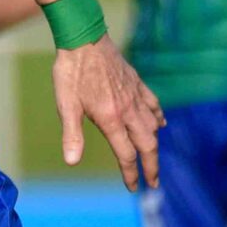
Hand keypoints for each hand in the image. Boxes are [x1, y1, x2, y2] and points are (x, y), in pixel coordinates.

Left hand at [51, 36, 162, 189]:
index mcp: (110, 119)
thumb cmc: (70, 72)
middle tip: (154, 183)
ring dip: (155, 145)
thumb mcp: (66, 105)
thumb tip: (72, 162)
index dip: (131, 173)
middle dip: (151, 166)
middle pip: (147, 144)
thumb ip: (72, 135)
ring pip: (153, 126)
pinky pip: (153, 104)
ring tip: (154, 158)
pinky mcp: (137, 83)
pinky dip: (158, 117)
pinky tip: (160, 124)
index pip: (126, 154)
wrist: (84, 38)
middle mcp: (128, 110)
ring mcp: (135, 96)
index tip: (134, 188)